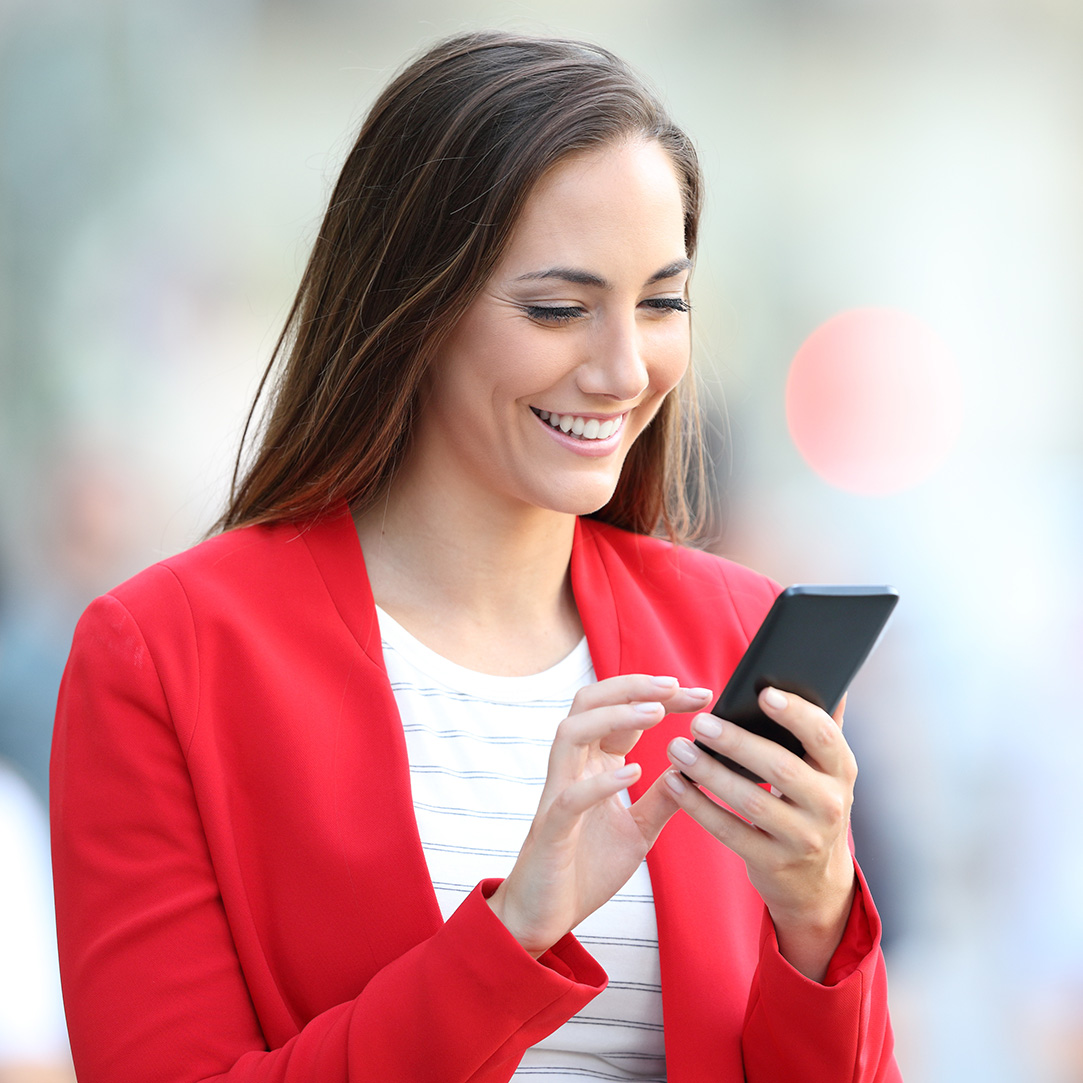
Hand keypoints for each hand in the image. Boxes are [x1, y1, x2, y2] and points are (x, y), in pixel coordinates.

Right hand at [487, 675, 711, 955]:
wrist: (545, 917)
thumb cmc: (585, 868)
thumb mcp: (639, 831)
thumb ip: (663, 799)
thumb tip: (696, 769)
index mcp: (592, 764)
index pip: (622, 711)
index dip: (659, 697)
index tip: (700, 694)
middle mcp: (572, 768)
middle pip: (590, 703)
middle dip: (632, 687)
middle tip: (674, 685)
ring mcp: (558, 795)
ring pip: (572, 733)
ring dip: (613, 717)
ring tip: (655, 713)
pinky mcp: (551, 830)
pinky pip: (571, 796)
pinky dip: (601, 781)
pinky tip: (634, 773)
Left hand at [663, 688, 857, 980]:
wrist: (817, 881)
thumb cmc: (812, 804)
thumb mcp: (826, 770)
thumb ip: (823, 726)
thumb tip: (828, 677)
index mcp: (842, 771)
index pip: (824, 737)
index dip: (796, 714)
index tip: (763, 692)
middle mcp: (829, 805)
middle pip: (780, 769)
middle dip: (737, 744)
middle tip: (699, 723)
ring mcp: (802, 838)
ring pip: (750, 801)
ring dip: (709, 773)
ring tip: (677, 748)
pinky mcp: (772, 862)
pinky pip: (728, 831)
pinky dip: (698, 805)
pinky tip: (674, 782)